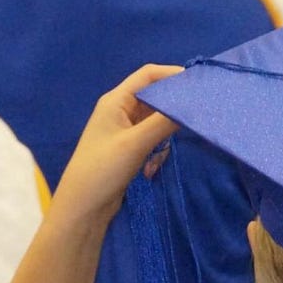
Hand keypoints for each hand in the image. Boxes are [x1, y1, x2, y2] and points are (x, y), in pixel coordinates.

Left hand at [52, 65, 183, 225]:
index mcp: (116, 100)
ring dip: (165, 134)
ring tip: (164, 152)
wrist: (82, 208)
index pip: (148, 74)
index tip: (199, 84)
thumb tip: (194, 102)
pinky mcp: (129, 149)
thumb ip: (164, 121)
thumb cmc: (103, 169)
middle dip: (173, 106)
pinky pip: (152, 139)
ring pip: (156, 120)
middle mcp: (120, 110)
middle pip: (154, 96)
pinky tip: (152, 168)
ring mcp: (124, 130)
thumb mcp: (136, 143)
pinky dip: (157, 150)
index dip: (173, 74)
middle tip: (197, 115)